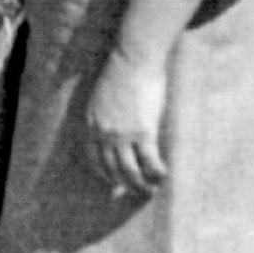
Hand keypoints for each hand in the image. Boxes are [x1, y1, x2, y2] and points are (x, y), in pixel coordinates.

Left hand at [85, 49, 170, 196]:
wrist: (131, 60)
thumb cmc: (120, 74)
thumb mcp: (101, 98)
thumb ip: (104, 116)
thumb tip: (115, 130)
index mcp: (90, 123)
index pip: (93, 158)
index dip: (104, 173)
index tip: (113, 183)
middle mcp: (103, 133)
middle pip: (111, 169)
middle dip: (123, 184)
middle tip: (135, 192)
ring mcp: (122, 134)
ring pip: (130, 171)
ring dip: (140, 185)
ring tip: (150, 190)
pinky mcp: (143, 132)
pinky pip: (150, 162)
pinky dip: (157, 173)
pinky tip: (163, 176)